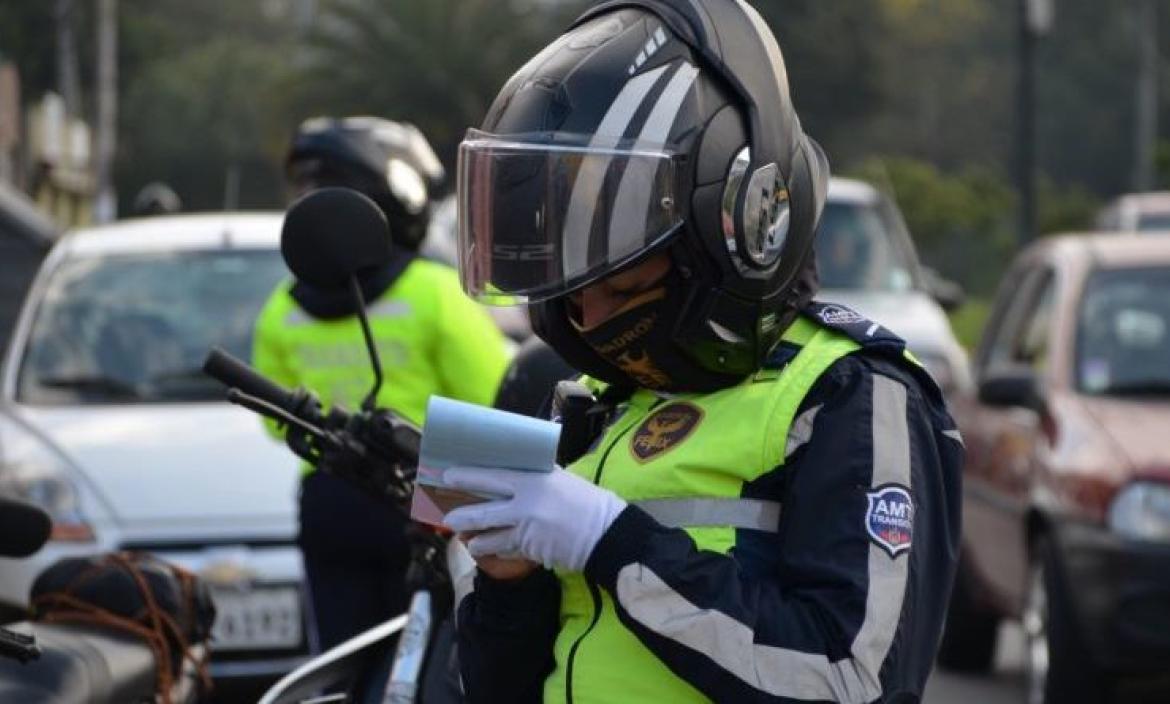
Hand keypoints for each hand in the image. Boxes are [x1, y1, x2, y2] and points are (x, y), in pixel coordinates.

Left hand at [443, 467, 626, 571]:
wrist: (606, 534)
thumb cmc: (586, 502)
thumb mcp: (561, 479)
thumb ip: (536, 475)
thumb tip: (514, 470)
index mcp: (533, 481)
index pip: (491, 477)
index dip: (467, 477)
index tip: (448, 476)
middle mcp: (525, 505)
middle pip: (483, 511)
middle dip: (461, 515)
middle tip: (447, 517)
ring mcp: (526, 530)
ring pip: (490, 537)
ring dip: (475, 540)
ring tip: (467, 540)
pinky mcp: (530, 551)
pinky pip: (506, 551)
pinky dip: (497, 551)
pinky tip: (490, 551)